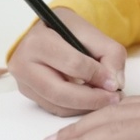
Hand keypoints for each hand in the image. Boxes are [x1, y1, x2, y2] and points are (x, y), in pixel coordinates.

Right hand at [8, 7, 126, 115]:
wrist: (46, 32)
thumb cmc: (67, 30)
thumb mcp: (91, 32)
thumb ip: (110, 53)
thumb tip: (115, 83)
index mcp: (38, 41)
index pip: (72, 64)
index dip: (97, 75)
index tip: (114, 82)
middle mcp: (24, 63)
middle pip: (60, 92)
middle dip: (91, 99)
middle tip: (113, 99)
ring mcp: (24, 82)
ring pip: (58, 105)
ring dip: (86, 107)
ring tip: (106, 100)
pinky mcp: (29, 94)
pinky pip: (55, 109)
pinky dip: (77, 108)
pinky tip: (92, 101)